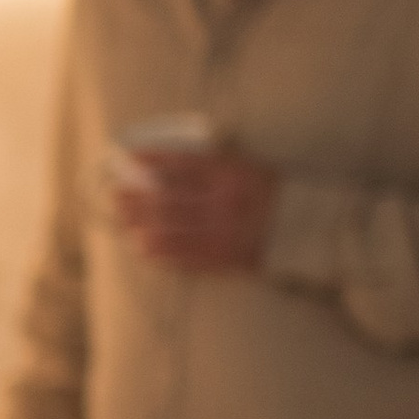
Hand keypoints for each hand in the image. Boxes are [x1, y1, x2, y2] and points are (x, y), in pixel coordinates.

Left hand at [113, 144, 276, 271]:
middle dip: (137, 199)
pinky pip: (183, 257)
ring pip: (170, 231)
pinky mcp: (223, 259)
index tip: (128, 160)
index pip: (180, 166)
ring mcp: (222, 233)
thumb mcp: (247, 166)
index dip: (150, 163)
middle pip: (167, 200)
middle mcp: (223, 204)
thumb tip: (167, 161)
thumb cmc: (270, 192)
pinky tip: (143, 247)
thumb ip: (213, 161)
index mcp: (231, 176)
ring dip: (141, 227)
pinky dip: (160, 252)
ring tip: (124, 222)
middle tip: (117, 196)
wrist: (301, 229)